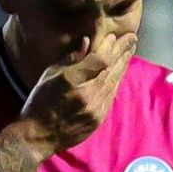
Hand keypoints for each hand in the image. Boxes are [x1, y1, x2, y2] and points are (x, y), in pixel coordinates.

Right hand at [22, 29, 137, 153]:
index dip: (109, 47)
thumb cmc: (40, 102)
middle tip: (133, 38)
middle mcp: (86, 95)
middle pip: (111, 69)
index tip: (114, 36)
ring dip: (123, 66)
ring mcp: (95, 108)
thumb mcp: (49, 75)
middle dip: (123, 52)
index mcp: (70, 81)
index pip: (98, 60)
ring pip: (114, 82)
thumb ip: (71, 59)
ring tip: (130, 51)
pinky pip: (111, 95)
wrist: (40, 135)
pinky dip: (116, 81)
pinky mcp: (99, 118)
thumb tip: (88, 41)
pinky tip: (120, 72)